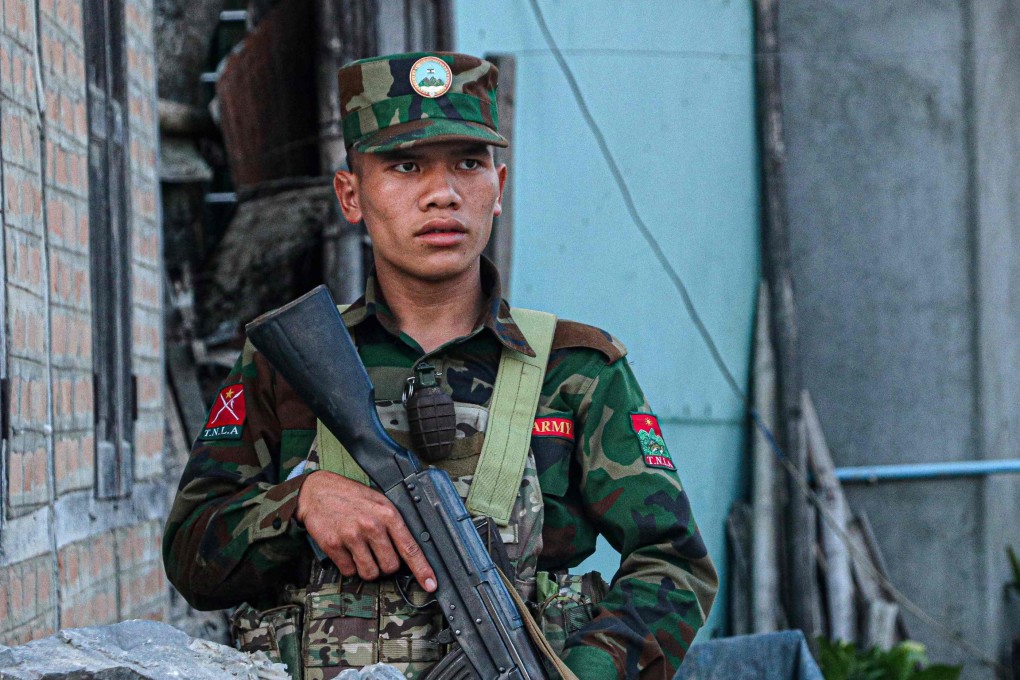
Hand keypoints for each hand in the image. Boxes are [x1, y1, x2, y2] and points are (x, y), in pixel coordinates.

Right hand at [296, 470, 436, 591]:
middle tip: (376, 551)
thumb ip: (393, 524)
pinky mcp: (333, 545)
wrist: (317, 490)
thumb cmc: (351, 497)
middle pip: (390, 567)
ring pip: (369, 573)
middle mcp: (372, 526)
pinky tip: (346, 549)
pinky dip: (348, 566)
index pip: (410, 548)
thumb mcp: (379, 502)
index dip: (422, 569)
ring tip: (360, 550)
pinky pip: (348, 571)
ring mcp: (352, 536)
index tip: (431, 584)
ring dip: (367, 568)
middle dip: (385, 565)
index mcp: (388, 514)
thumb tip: (407, 552)